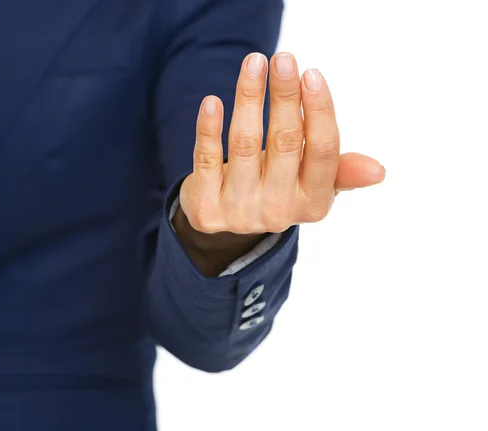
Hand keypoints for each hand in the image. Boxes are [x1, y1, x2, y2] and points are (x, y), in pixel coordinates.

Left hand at [179, 52, 384, 236]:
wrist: (228, 220)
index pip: (323, 151)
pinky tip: (213, 101)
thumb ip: (340, 170)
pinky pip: (207, 160)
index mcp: (313, 203)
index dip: (318, 110)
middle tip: (283, 58)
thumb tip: (379, 171)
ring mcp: (240, 211)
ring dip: (249, 99)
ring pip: (245, 145)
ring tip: (253, 63)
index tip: (310, 73)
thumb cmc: (278, 187)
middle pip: (285, 143)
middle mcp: (279, 211)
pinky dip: (209, 129)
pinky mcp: (207, 207)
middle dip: (284, 96)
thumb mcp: (312, 186)